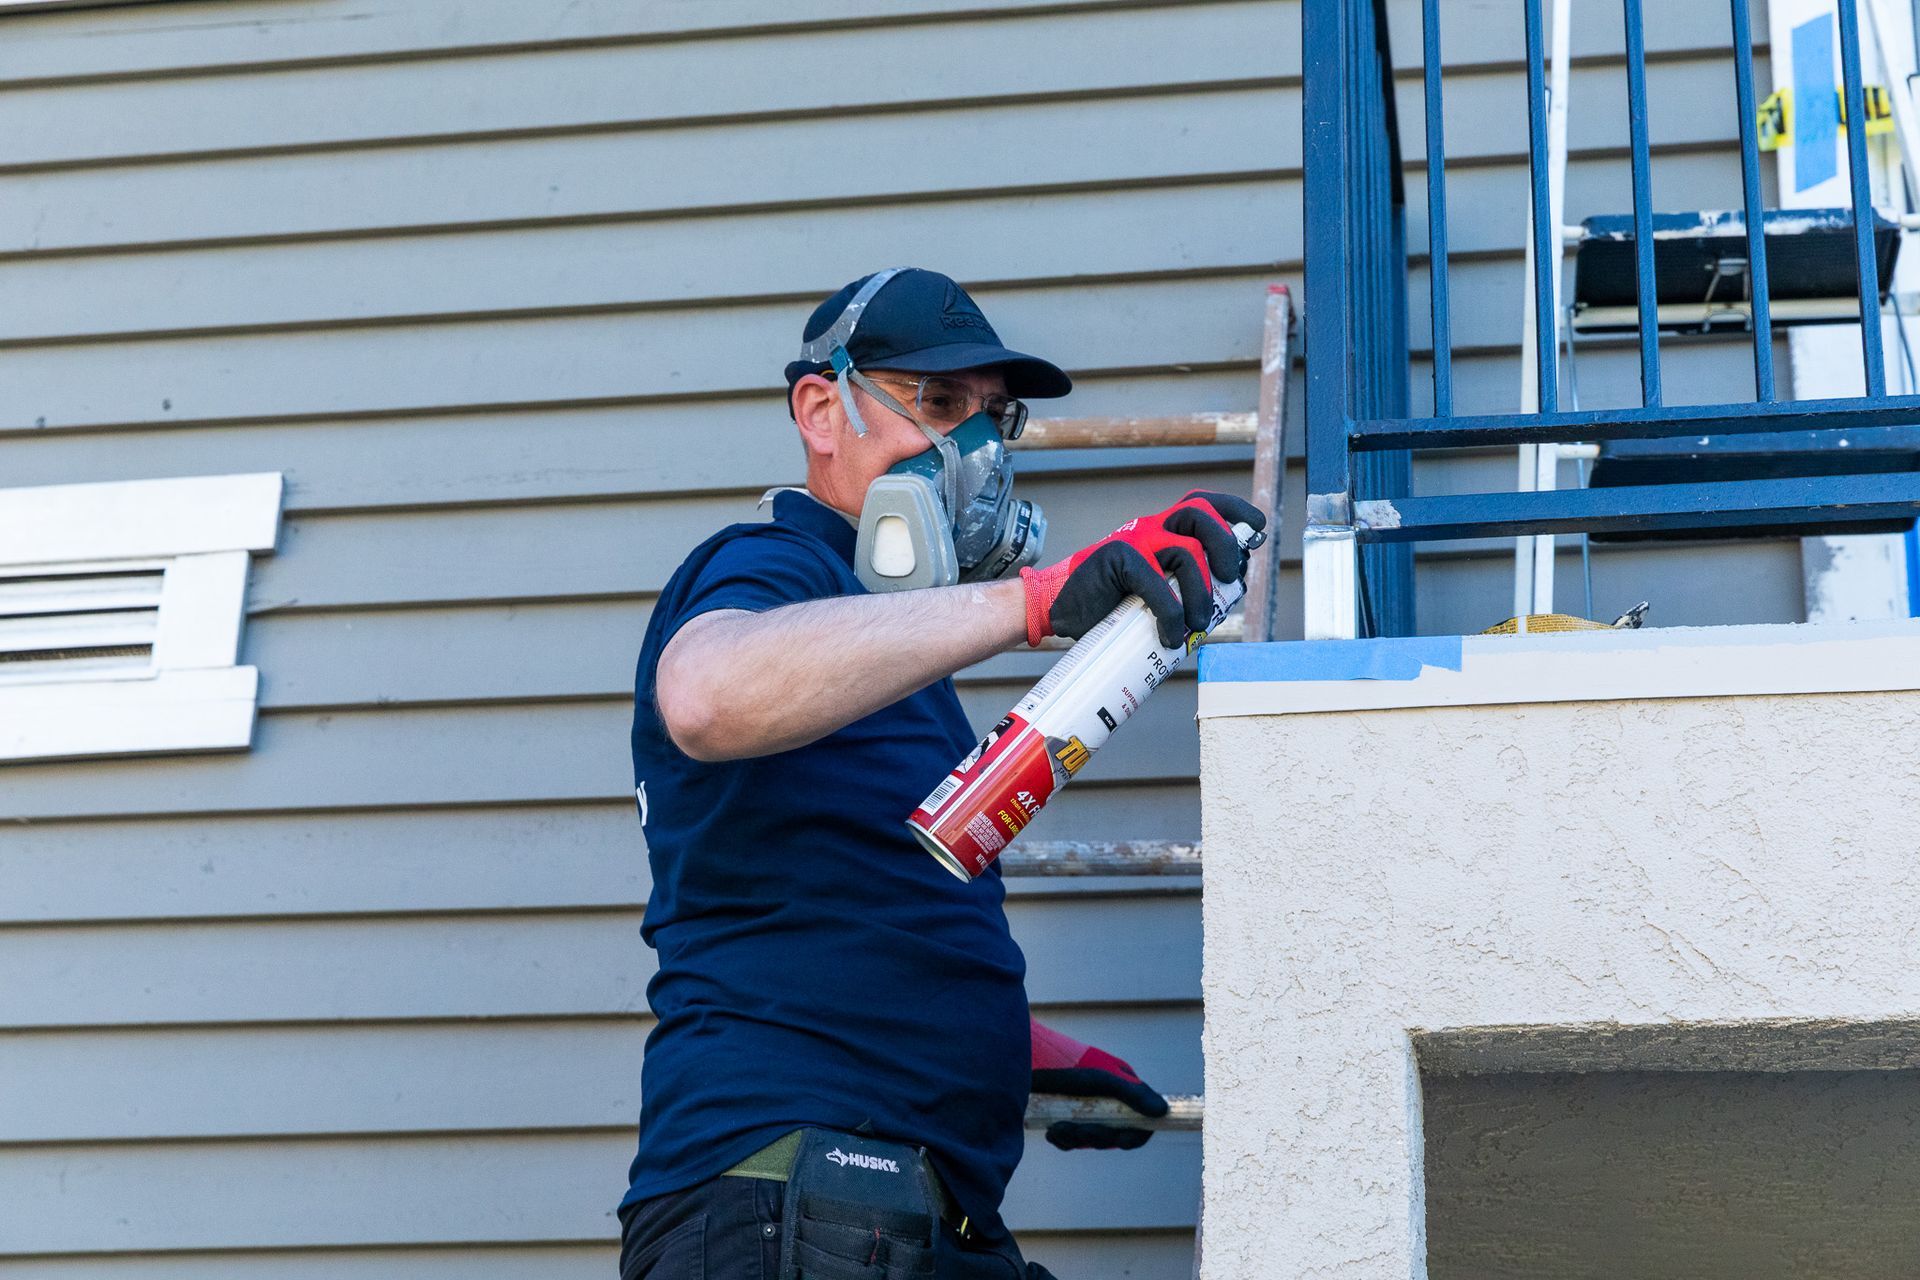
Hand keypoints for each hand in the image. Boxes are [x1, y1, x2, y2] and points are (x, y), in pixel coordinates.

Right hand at [1019, 490, 1267, 647]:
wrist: (1056, 610)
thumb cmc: (1107, 606)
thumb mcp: (1153, 591)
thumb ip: (1183, 585)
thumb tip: (1225, 598)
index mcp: (1161, 531)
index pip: (1202, 503)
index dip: (1234, 510)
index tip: (1256, 527)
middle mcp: (1150, 529)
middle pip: (1201, 515)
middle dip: (1226, 547)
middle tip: (1229, 582)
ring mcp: (1133, 541)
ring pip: (1187, 551)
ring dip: (1202, 594)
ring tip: (1196, 626)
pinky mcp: (1116, 557)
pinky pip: (1157, 582)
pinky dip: (1171, 614)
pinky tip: (1169, 636)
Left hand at [1029, 1018, 1168, 1151]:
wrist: (1031, 1060)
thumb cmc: (1071, 1064)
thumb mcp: (1104, 1078)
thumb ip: (1133, 1095)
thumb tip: (1163, 1112)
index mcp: (1123, 1092)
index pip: (1140, 1122)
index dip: (1136, 1134)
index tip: (1123, 1140)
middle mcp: (1107, 1105)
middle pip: (1114, 1136)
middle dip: (1098, 1136)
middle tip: (1081, 1130)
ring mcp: (1086, 1114)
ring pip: (1090, 1141)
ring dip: (1076, 1138)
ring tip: (1058, 1128)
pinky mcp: (1066, 1120)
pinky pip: (1071, 1142)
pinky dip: (1062, 1140)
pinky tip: (1052, 1131)